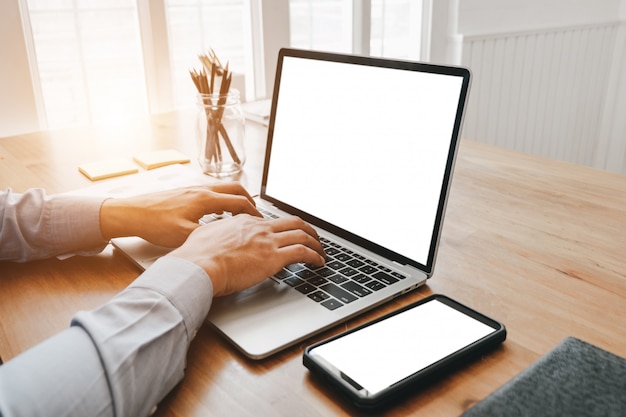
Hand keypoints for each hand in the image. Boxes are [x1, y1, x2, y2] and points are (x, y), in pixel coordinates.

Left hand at [99, 183, 260, 246]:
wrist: (131, 213)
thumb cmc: (154, 223)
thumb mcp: (183, 236)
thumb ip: (207, 237)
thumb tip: (226, 241)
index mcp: (204, 199)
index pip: (239, 200)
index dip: (253, 211)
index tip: (260, 221)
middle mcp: (201, 190)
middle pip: (235, 188)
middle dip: (249, 199)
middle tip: (256, 213)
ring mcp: (193, 189)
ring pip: (223, 189)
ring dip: (235, 198)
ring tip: (240, 213)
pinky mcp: (185, 193)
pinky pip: (212, 192)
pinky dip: (222, 199)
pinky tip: (217, 213)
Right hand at [167, 214, 325, 295]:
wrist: (198, 266)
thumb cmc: (197, 257)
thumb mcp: (207, 237)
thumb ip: (217, 235)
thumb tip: (217, 239)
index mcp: (243, 222)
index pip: (271, 221)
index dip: (283, 227)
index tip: (287, 233)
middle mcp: (258, 227)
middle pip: (293, 222)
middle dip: (308, 229)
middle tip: (314, 237)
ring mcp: (267, 241)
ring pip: (302, 234)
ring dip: (316, 243)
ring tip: (321, 252)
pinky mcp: (273, 257)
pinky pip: (302, 252)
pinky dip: (315, 256)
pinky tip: (319, 262)